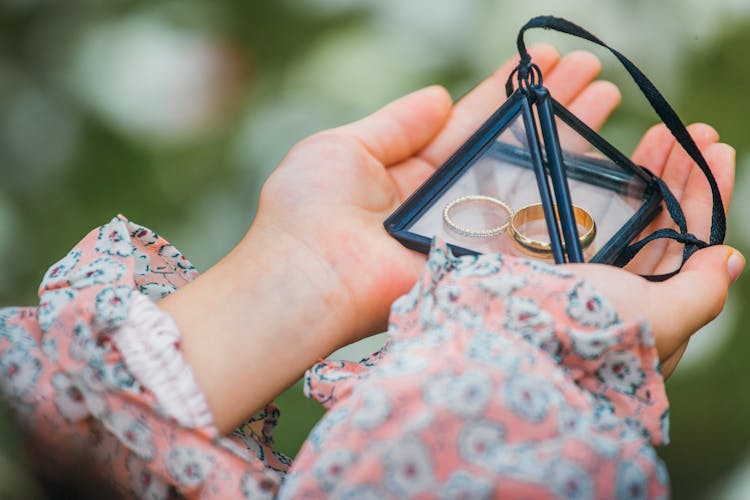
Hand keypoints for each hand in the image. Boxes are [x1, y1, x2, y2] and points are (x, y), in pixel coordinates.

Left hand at [256, 45, 621, 348]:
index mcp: (411, 169)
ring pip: (527, 180)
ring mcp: (466, 231)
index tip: (545, 61)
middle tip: (592, 72)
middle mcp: (445, 199)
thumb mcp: (344, 147)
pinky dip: (564, 198)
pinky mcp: (480, 262)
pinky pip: (530, 229)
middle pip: (508, 147)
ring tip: (607, 95)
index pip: (471, 121)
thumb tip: (438, 96)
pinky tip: (602, 162)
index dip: (508, 91)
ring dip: (567, 140)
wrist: (304, 277)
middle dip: (549, 108)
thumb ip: (395, 124)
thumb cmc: (308, 210)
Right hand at [566, 123, 740, 377]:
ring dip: (647, 170)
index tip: (720, 153)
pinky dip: (603, 179)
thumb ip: (700, 293)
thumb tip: (731, 259)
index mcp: (650, 312)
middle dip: (679, 175)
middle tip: (694, 132)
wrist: (506, 334)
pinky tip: (614, 157)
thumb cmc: (590, 331)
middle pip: (659, 224)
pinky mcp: (544, 253)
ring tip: (662, 131)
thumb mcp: (660, 319)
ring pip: (625, 213)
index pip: (690, 248)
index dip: (707, 199)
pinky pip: (583, 208)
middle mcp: (617, 291)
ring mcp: (579, 270)